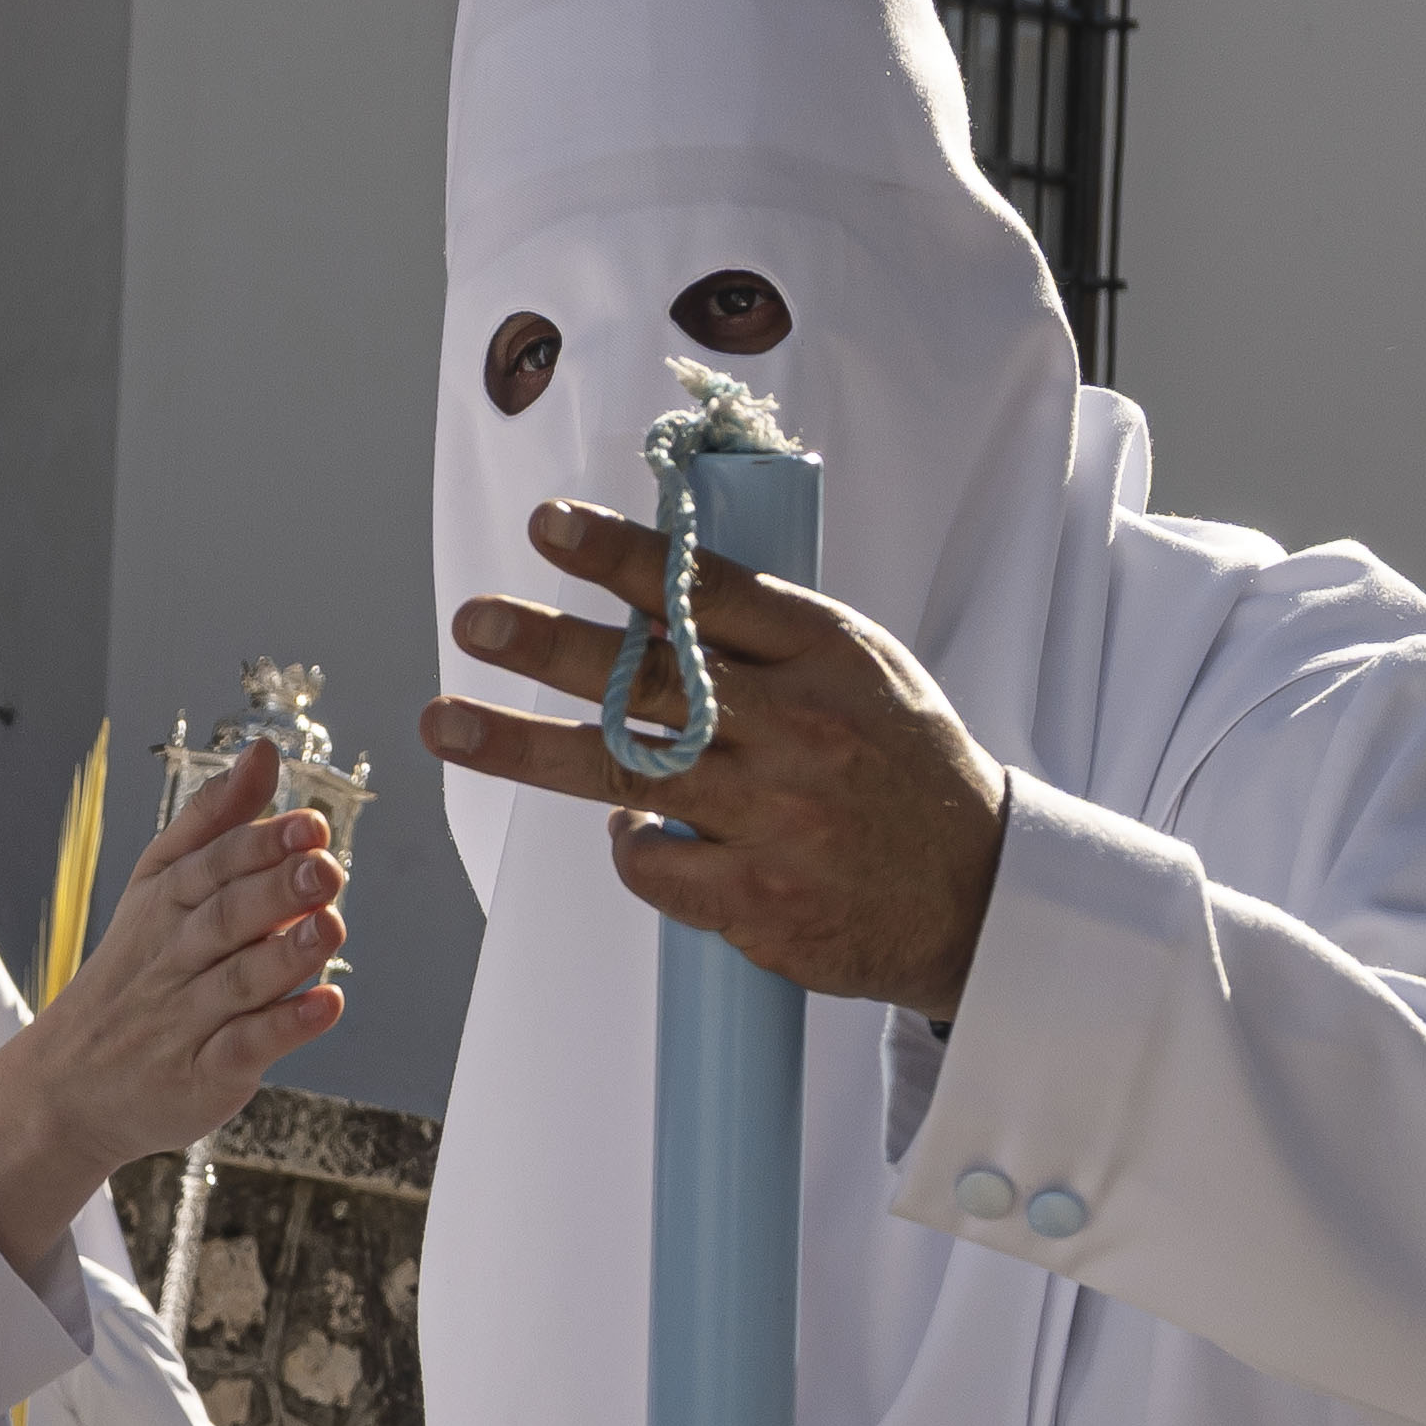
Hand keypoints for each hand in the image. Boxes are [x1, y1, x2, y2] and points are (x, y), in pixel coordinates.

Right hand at [0, 740, 346, 1273]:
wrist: (65, 1088)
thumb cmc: (132, 978)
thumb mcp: (157, 888)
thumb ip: (213, 822)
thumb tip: (262, 752)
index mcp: (162, 906)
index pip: (209, 868)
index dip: (259, 845)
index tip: (308, 825)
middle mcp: (172, 960)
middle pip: (223, 919)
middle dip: (275, 891)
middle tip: (325, 868)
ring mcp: (184, 1021)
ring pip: (236, 983)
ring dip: (286, 956)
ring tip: (332, 927)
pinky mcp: (199, 1077)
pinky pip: (241, 1049)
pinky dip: (284, 1028)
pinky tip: (325, 1005)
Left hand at [422, 500, 1010, 1016]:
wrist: (977, 895)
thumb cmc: (901, 769)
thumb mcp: (860, 672)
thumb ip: (762, 634)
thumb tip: (644, 599)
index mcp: (827, 654)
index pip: (709, 591)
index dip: (623, 556)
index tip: (550, 526)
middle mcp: (799, 729)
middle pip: (651, 678)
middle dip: (551, 646)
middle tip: (477, 620)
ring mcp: (775, 817)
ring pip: (625, 773)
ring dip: (524, 746)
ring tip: (448, 725)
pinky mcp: (758, 899)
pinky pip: (651, 861)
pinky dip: (630, 845)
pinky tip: (636, 833)